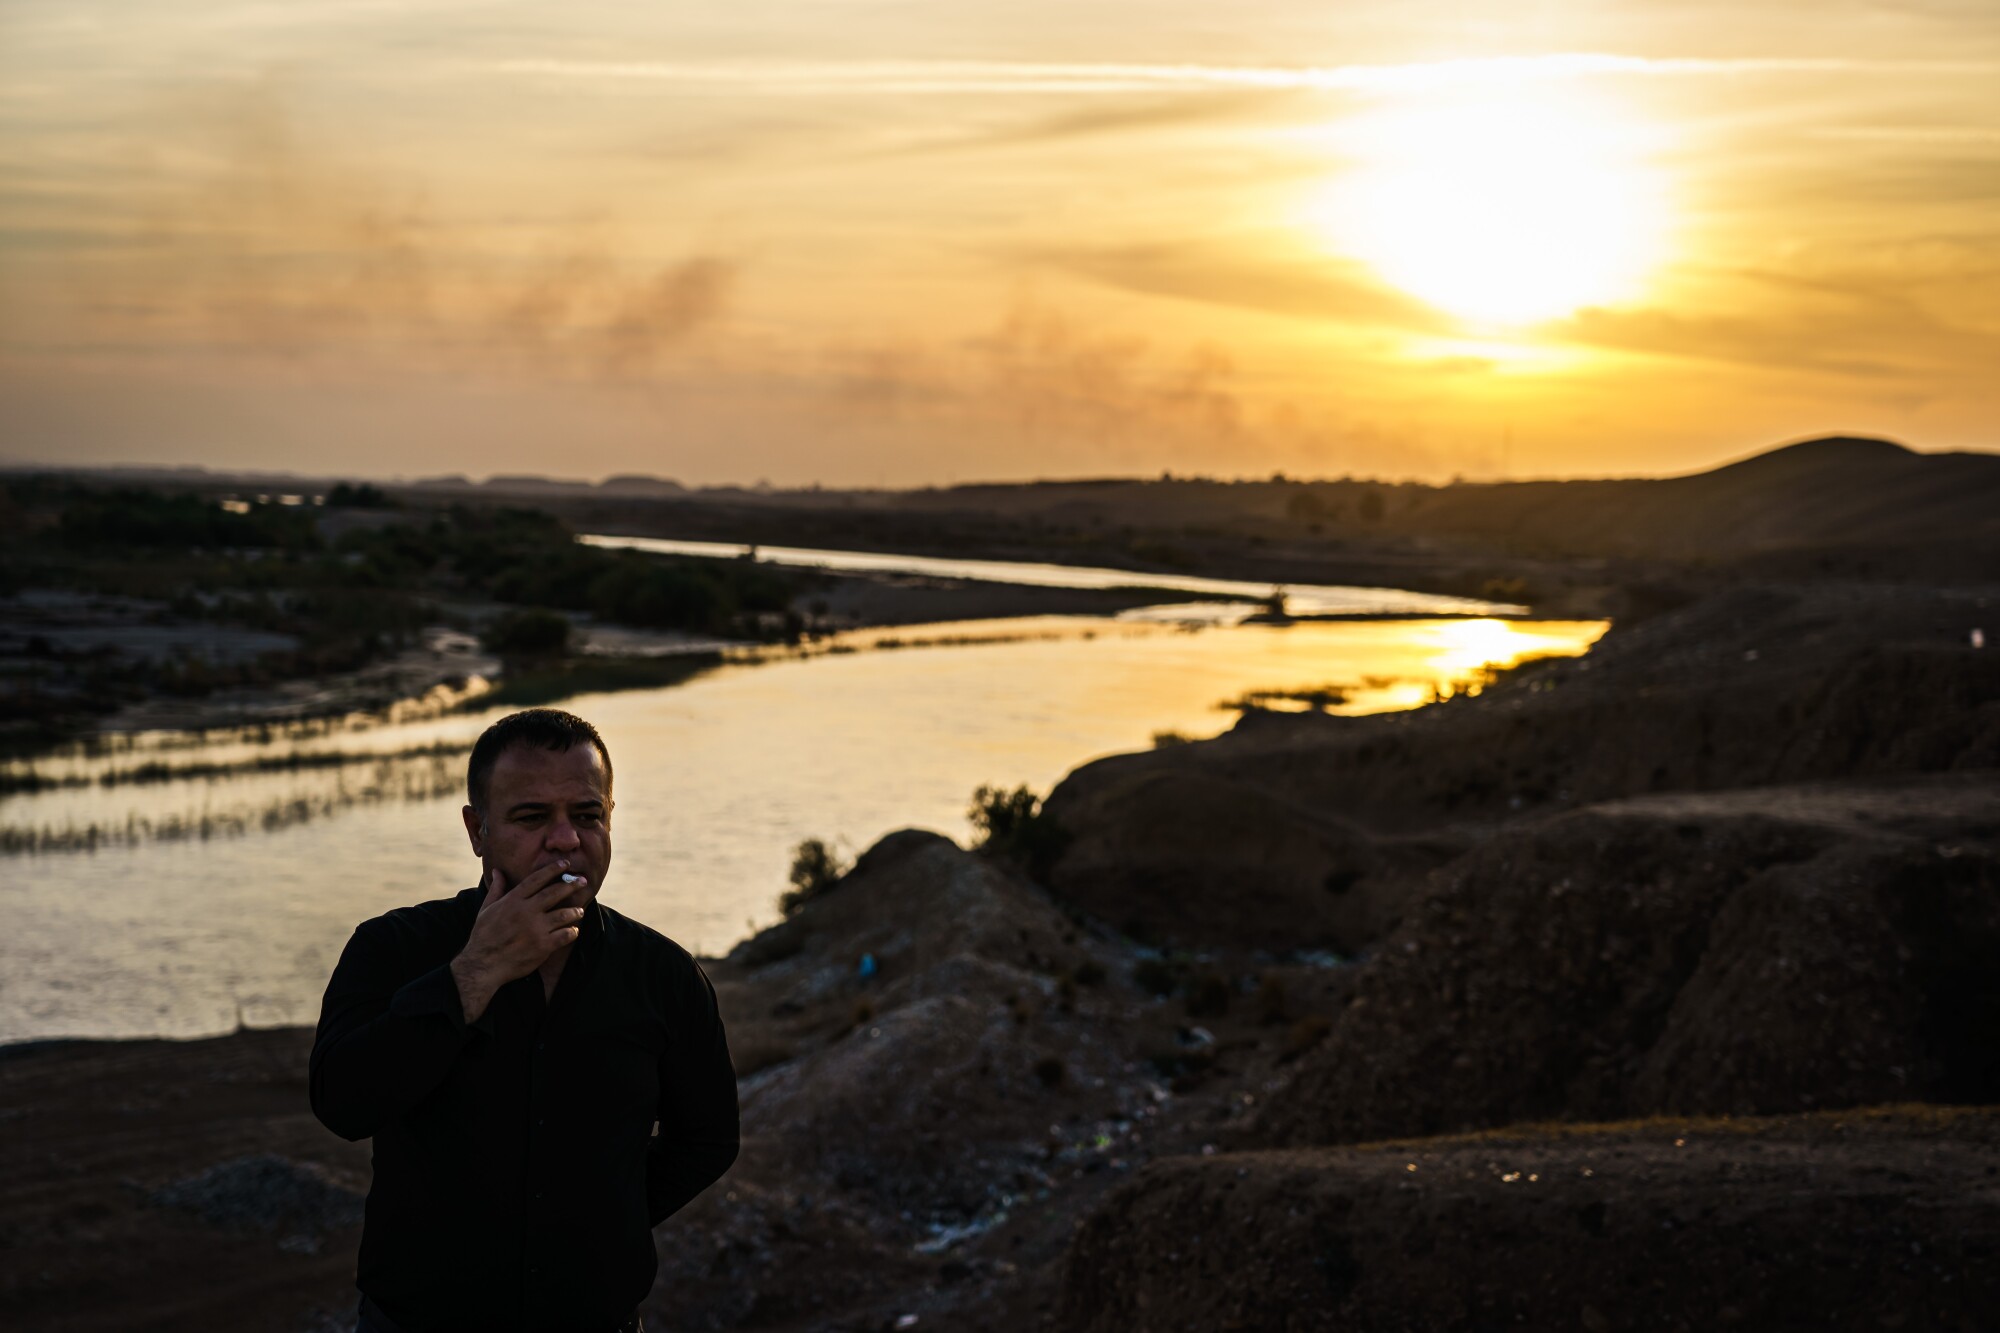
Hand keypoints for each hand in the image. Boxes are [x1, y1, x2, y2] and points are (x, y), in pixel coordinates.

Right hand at [450, 862, 585, 1021]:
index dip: (552, 870)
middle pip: (554, 893)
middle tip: (583, 881)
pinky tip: (573, 931)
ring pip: (564, 914)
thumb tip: (498, 871)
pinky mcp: (543, 946)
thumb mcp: (486, 909)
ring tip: (580, 910)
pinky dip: (572, 932)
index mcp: (513, 901)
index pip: (537, 879)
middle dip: (571, 885)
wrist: (484, 965)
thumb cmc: (483, 936)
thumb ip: (496, 889)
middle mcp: (526, 912)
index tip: (565, 864)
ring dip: (575, 911)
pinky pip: (565, 935)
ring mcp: (536, 929)